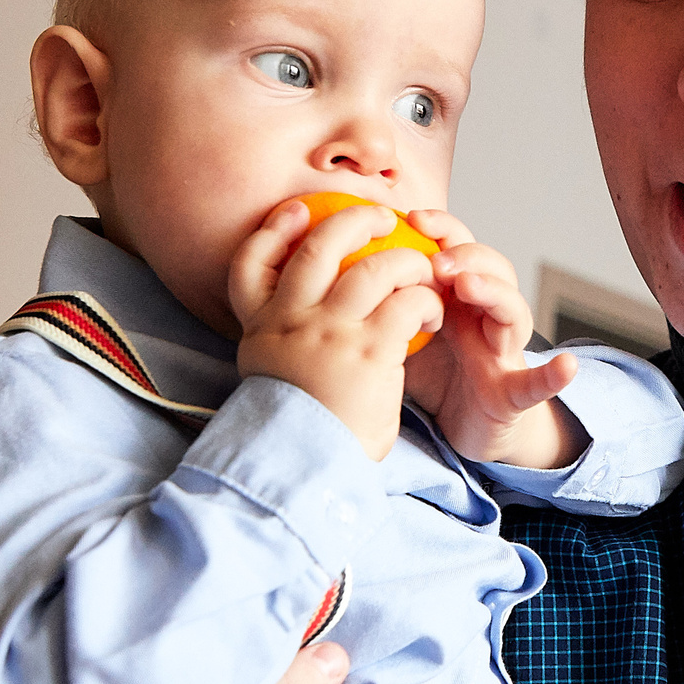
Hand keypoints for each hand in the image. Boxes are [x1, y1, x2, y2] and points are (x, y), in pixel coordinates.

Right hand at [230, 198, 443, 460]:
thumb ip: (287, 341)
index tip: (296, 212)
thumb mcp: (274, 379)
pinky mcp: (369, 350)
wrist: (305, 471)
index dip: (272, 231)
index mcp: (260, 329)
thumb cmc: (301, 434)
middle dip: (352, 222)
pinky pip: (406, 303)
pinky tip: (433, 312)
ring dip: (404, 260)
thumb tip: (314, 318)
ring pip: (372, 267)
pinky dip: (426, 300)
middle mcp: (289, 321)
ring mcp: (328, 332)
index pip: (249, 264)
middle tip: (380, 219)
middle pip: (316, 249)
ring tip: (422, 267)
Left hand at [402, 209, 581, 467]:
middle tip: (437, 259)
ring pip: (513, 312)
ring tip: (469, 286)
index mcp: (458, 299)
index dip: (443, 229)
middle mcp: (485, 318)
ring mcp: (504, 353)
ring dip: (493, 293)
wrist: (470, 429)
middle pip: (491, 270)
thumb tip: (334, 268)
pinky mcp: (513, 394)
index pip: (458, 250)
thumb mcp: (403, 331)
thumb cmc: (437, 375)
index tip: (412, 216)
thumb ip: (385, 302)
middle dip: (466, 256)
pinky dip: (553, 375)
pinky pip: (536, 383)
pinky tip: (564, 367)